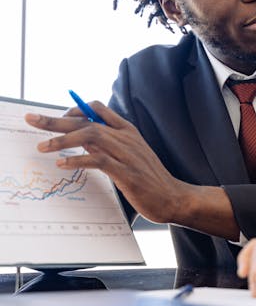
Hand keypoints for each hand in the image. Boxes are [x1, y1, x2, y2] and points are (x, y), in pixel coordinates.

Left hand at [25, 101, 184, 223]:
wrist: (173, 196)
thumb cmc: (150, 178)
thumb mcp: (130, 154)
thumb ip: (109, 144)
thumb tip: (82, 139)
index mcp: (127, 131)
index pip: (97, 109)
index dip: (74, 110)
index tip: (57, 118)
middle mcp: (126, 137)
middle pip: (86, 121)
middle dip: (56, 120)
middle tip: (33, 120)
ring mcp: (127, 154)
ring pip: (89, 136)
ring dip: (63, 139)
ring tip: (43, 146)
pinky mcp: (126, 172)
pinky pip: (97, 159)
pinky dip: (77, 159)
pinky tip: (63, 163)